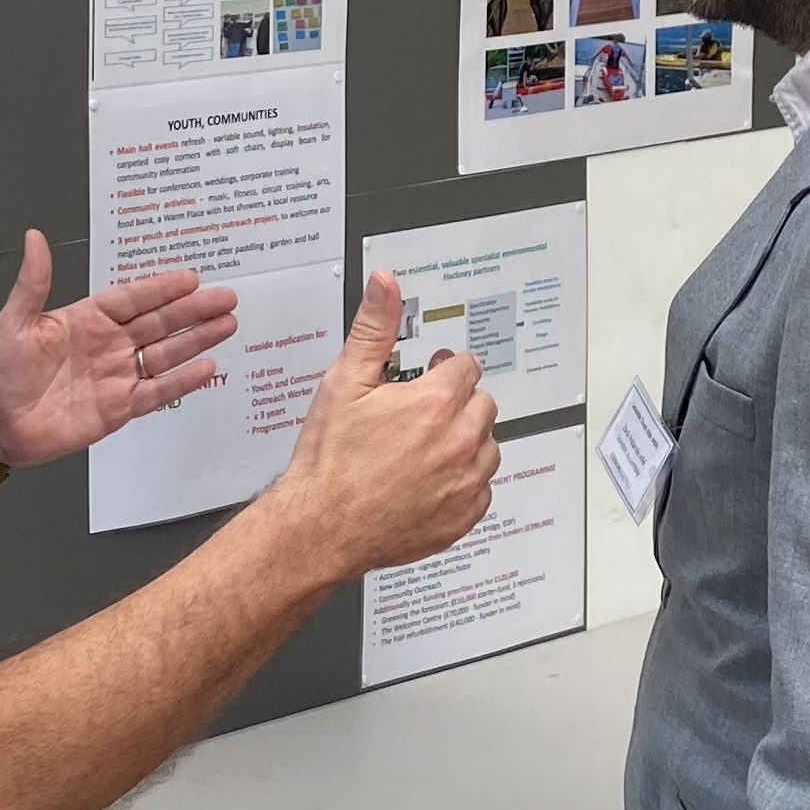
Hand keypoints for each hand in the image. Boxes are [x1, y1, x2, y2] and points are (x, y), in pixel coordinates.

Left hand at [0, 229, 240, 467]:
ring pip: (165, 353)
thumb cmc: (2, 373)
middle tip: (227, 297)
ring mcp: (118, 376)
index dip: (161, 288)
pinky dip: (182, 381)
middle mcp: (109, 344)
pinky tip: (208, 367)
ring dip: (196, 339)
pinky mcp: (121, 407)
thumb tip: (34, 237)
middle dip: (193, 310)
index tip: (192, 277)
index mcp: (87, 319)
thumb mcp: (13, 323)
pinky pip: (157, 391)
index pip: (132, 299)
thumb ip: (32, 284)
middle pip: (159, 323)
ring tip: (228, 324)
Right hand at [262, 272, 499, 581]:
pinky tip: (430, 480)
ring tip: (425, 447)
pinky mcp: (464, 516)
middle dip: (457, 403)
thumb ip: (373, 328)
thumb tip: (385, 284)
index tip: (432, 375)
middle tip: (422, 413)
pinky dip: (463, 482)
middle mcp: (459, 442)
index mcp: (435, 403)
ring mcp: (465, 482)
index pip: (466, 367)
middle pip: (482, 404)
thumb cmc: (329, 459)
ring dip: (465, 441)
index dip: (445, 369)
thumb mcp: (344, 382)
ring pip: (488, 447)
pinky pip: (482, 489)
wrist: (321, 525)